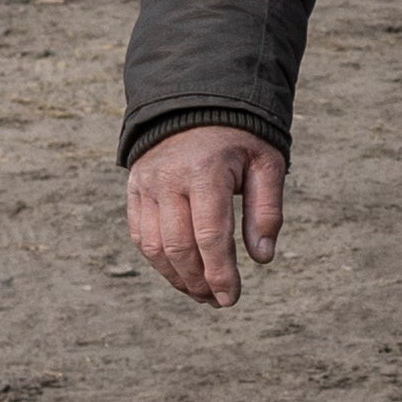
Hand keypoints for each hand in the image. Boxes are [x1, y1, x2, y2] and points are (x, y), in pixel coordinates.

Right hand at [126, 126, 287, 305]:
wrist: (195, 101)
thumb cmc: (240, 137)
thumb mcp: (267, 164)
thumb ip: (267, 210)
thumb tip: (262, 259)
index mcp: (205, 171)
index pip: (210, 236)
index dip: (220, 273)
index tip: (232, 298)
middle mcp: (168, 179)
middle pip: (178, 246)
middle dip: (199, 281)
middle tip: (219, 301)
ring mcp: (146, 184)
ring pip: (154, 246)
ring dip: (177, 277)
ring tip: (201, 293)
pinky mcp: (134, 188)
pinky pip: (141, 234)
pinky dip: (158, 260)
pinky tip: (180, 273)